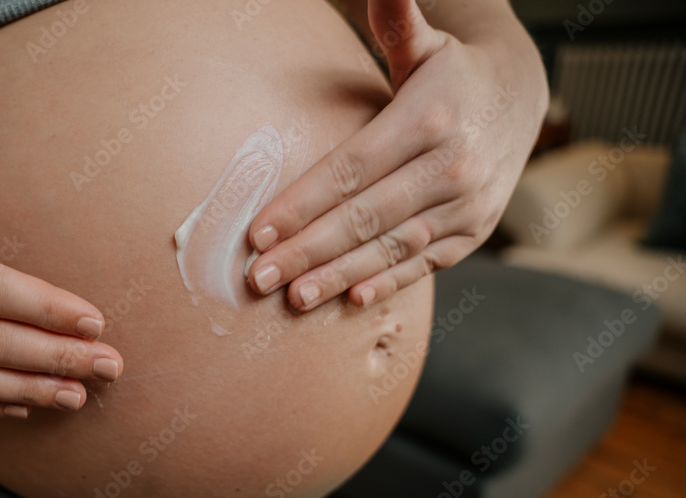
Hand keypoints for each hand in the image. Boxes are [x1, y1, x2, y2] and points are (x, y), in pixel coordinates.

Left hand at [247, 0, 546, 310]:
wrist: (521, 97)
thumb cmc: (450, 71)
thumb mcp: (423, 42)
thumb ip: (394, 20)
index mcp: (427, 120)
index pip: (350, 171)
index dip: (302, 204)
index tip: (258, 230)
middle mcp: (451, 167)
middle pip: (365, 217)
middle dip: (307, 250)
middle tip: (259, 276)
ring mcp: (467, 205)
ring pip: (393, 247)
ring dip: (339, 275)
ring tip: (294, 298)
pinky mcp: (474, 232)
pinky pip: (425, 263)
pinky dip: (388, 282)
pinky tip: (350, 298)